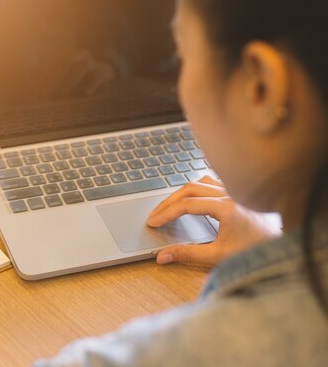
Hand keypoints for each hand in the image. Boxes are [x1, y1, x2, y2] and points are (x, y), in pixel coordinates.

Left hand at [33, 47, 115, 98]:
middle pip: (67, 62)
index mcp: (67, 54)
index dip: (44, 78)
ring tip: (63, 93)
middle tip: (47, 93)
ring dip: (71, 80)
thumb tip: (31, 93)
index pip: (53, 65)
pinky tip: (86, 93)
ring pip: (83, 67)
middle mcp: (80, 55)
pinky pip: (98, 76)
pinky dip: (92, 84)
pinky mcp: (104, 71)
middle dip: (55, 77)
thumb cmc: (79, 78)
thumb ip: (50, 83)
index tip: (37, 91)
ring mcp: (93, 62)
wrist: (105, 71)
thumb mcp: (64, 78)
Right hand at [146, 176, 280, 266]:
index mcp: (225, 207)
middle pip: (188, 189)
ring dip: (181, 192)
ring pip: (200, 182)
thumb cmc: (256, 251)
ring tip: (169, 205)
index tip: (152, 222)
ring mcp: (235, 192)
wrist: (284, 248)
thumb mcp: (219, 256)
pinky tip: (194, 195)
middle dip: (168, 202)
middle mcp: (230, 194)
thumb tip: (163, 256)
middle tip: (154, 215)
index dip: (166, 213)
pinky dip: (198, 187)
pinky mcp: (239, 194)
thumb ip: (188, 255)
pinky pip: (213, 181)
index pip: (186, 205)